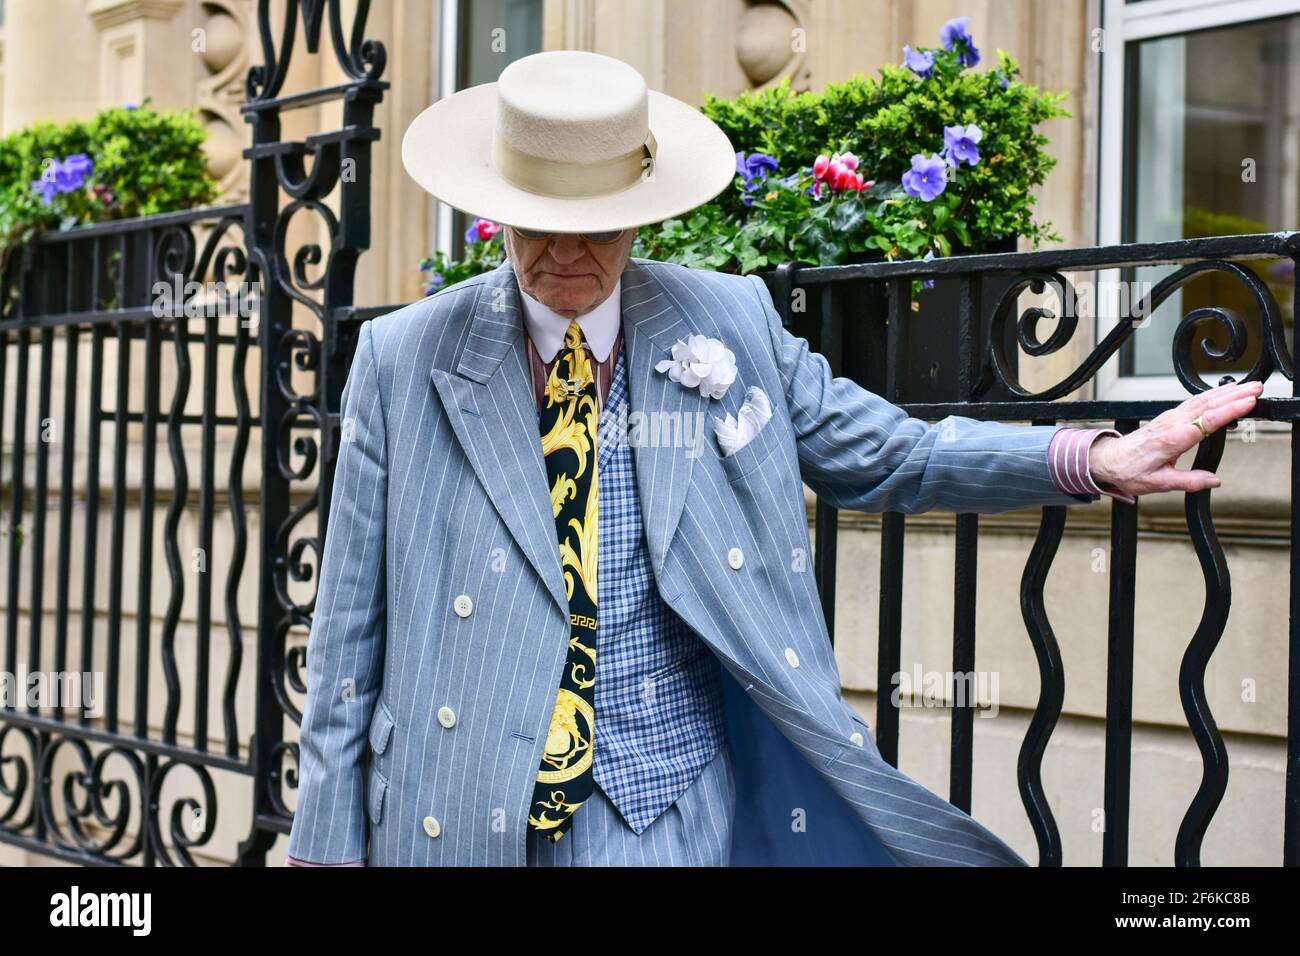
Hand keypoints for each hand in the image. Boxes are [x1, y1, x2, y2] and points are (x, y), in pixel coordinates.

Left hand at [1087, 381, 1263, 496]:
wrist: (1108, 460)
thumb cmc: (1130, 472)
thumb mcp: (1157, 484)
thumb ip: (1187, 482)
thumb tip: (1215, 481)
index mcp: (1171, 440)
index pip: (1205, 422)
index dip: (1228, 411)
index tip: (1249, 402)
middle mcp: (1172, 424)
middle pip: (1208, 406)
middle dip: (1235, 395)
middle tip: (1259, 387)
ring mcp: (1170, 418)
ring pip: (1202, 400)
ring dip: (1227, 392)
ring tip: (1251, 385)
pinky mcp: (1169, 416)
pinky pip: (1194, 402)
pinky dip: (1213, 394)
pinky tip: (1227, 390)